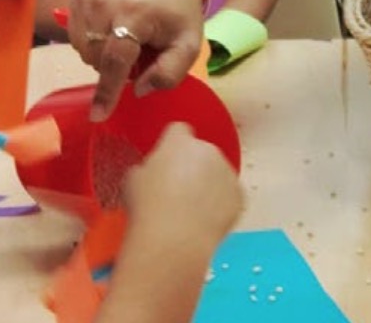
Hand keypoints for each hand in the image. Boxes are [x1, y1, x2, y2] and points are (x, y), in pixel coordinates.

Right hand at [69, 0, 204, 121]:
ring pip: (83, 50)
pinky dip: (91, 43)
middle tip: (139, 52)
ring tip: (127, 40)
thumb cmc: (179, 13)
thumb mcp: (189, 45)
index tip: (98, 115)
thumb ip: (170, 72)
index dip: (108, 90)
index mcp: (136, 13)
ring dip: (103, 55)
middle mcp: (106, 2)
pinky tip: (111, 32)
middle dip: (115, 67)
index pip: (115, 58)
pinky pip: (75, 36)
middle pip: (97, 57)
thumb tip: (137, 89)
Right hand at [123, 123, 242, 246]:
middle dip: (192, 166)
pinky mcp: (239, 195)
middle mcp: (208, 151)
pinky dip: (220, 204)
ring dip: (208, 185)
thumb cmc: (148, 208)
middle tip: (176, 190)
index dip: (172, 144)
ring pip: (217, 174)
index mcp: (179, 142)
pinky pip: (228, 195)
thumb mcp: (131, 180)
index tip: (167, 158)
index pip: (178, 130)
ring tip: (189, 211)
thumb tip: (151, 172)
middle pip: (200, 152)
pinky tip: (203, 221)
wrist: (173, 239)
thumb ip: (146, 168)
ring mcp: (227, 172)